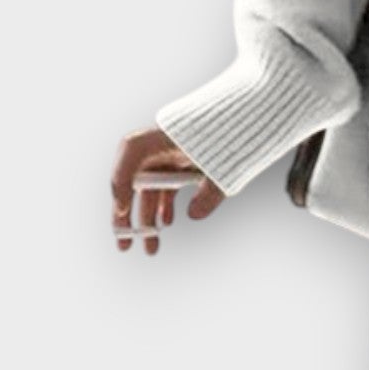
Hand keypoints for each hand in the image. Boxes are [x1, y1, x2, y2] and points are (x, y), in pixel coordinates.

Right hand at [111, 127, 224, 254]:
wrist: (247, 120)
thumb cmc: (233, 134)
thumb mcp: (224, 163)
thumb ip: (211, 189)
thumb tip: (195, 215)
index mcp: (164, 133)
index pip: (130, 152)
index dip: (122, 181)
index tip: (122, 210)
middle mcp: (160, 145)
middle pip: (134, 181)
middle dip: (126, 216)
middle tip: (124, 244)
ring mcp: (169, 156)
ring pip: (150, 191)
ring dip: (149, 220)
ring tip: (150, 249)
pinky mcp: (180, 165)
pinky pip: (166, 189)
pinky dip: (165, 207)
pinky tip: (166, 224)